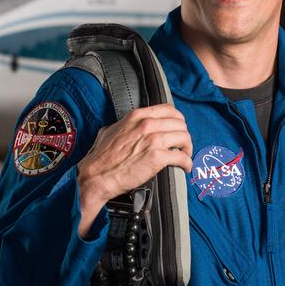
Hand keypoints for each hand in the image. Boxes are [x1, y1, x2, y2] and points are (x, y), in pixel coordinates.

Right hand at [77, 105, 192, 238]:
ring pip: (184, 137)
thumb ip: (125, 125)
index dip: (178, 119)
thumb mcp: (110, 130)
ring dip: (187, 148)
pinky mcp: (157, 158)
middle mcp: (146, 125)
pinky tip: (185, 167)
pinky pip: (181, 157)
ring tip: (185, 155)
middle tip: (182, 145)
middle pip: (179, 123)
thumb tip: (130, 127)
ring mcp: (153, 140)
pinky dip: (186, 162)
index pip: (168, 109)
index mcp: (136, 116)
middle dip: (184, 135)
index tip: (178, 128)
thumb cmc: (101, 157)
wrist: (96, 175)